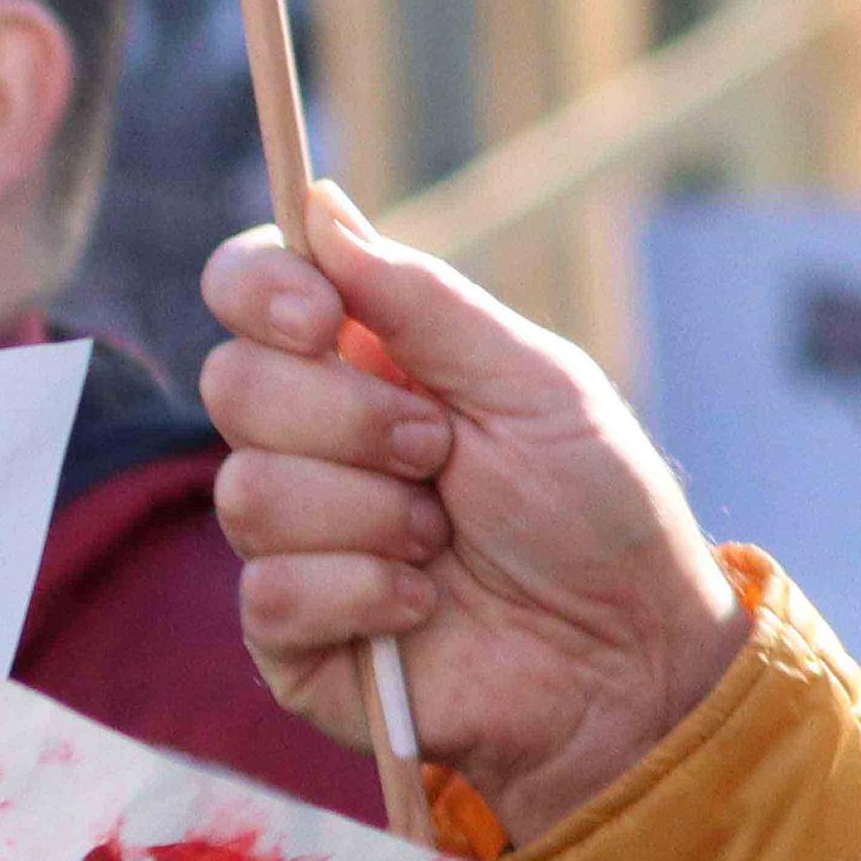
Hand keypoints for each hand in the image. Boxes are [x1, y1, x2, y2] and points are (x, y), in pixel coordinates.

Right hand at [199, 198, 745, 849]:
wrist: (628, 656)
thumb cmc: (596, 510)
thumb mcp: (533, 382)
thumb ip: (423, 300)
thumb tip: (318, 203)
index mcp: (359, 360)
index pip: (247, 291)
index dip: (261, 291)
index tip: (324, 320)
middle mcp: (308, 439)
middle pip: (232, 383)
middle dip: (349, 420)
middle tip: (439, 453)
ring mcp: (292, 538)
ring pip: (249, 491)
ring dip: (370, 515)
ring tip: (441, 541)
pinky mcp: (289, 635)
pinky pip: (271, 592)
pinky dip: (364, 595)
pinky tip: (423, 608)